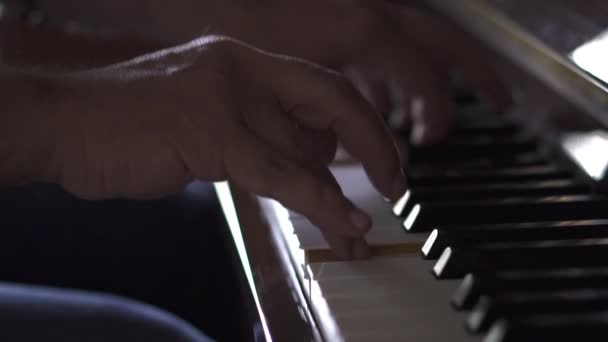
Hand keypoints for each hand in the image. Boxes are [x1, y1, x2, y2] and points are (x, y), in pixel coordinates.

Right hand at [37, 36, 404, 258]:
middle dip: (370, 151)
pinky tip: (344, 224)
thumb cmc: (126, 125)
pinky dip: (319, 202)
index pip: (321, 84)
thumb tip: (300, 163)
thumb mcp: (203, 117)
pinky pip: (280, 172)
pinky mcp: (208, 132)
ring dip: (339, 197)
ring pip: (306, 149)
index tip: (385, 155)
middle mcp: (239, 68)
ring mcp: (224, 96)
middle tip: (395, 188)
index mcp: (240, 61)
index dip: (363, 120)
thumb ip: (252, 132)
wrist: (62, 123)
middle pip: (328, 109)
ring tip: (358, 234)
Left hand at [224, 1, 510, 144]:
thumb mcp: (299, 76)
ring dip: (426, 81)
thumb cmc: (245, 25)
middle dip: (479, 74)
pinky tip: (379, 102)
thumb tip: (366, 146)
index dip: (438, 114)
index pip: (426, 76)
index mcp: (368, 29)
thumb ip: (340, 109)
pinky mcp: (343, 20)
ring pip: (415, 44)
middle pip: (446, 42)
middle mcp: (374, 12)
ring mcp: (361, 11)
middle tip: (504, 102)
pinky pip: (382, 47)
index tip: (432, 145)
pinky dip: (388, 76)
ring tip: (426, 121)